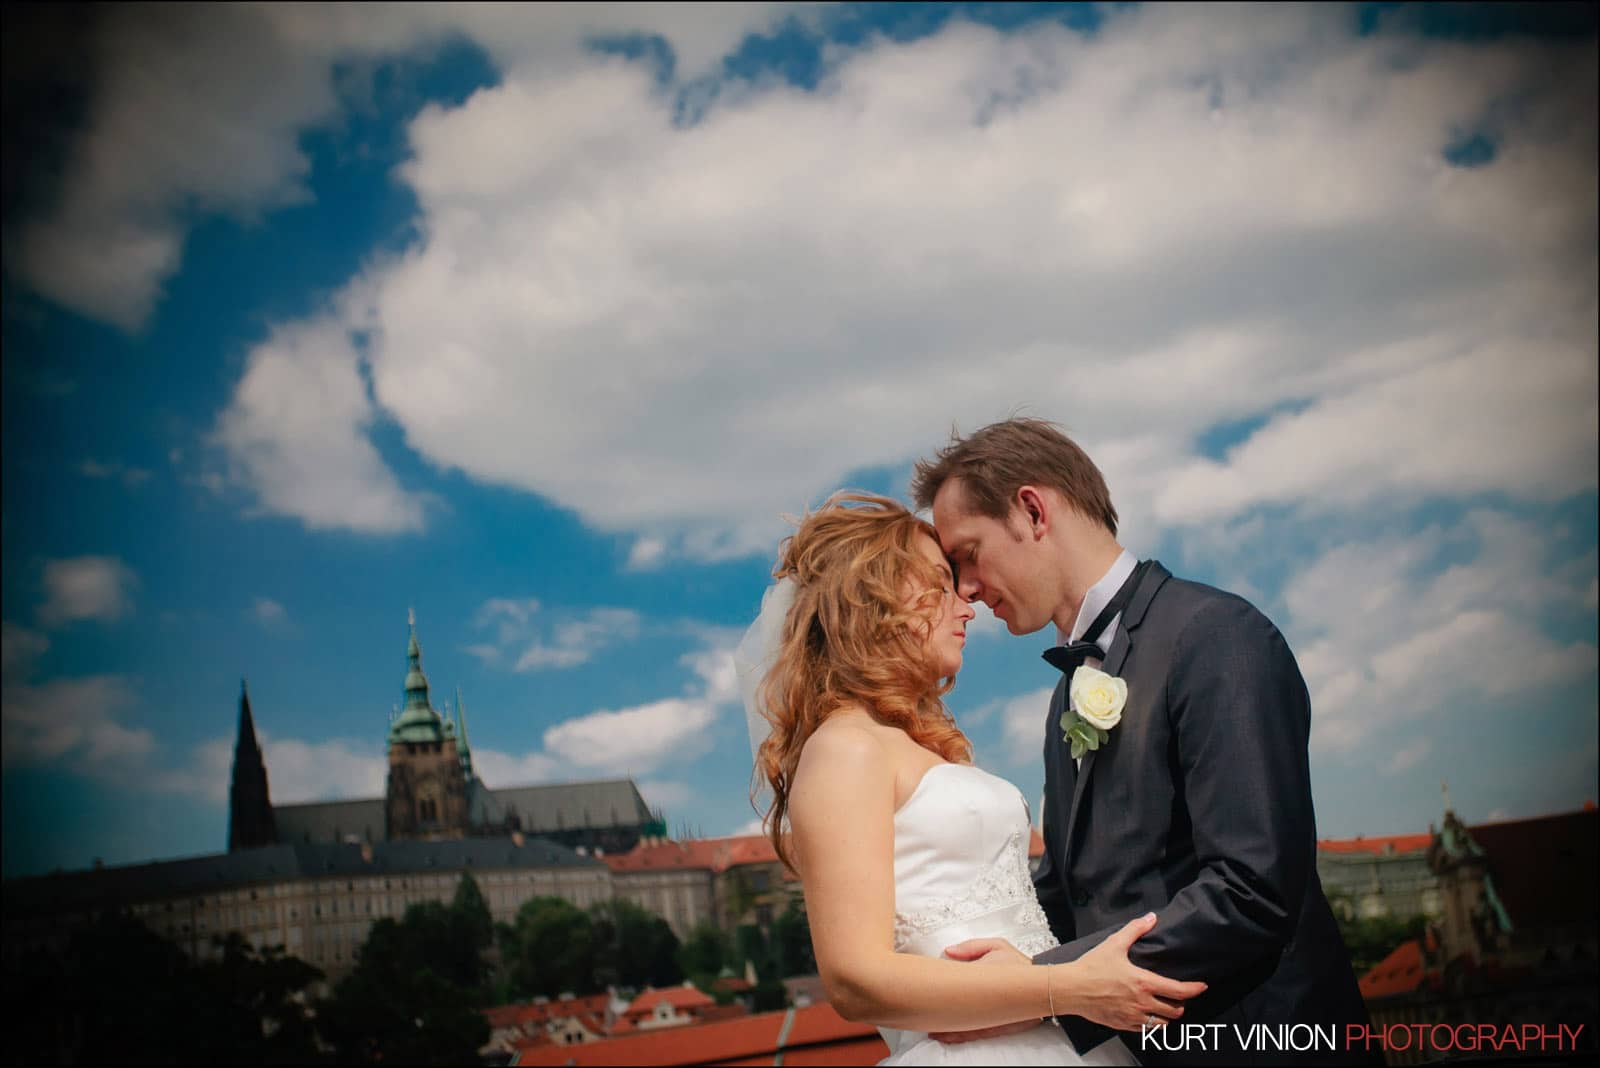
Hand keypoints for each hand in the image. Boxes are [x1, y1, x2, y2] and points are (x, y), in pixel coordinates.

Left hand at [928, 938, 1038, 1044]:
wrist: (1047, 985)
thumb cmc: (1019, 965)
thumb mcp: (997, 947)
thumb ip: (972, 947)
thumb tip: (948, 951)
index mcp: (989, 978)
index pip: (961, 986)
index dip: (943, 993)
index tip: (928, 996)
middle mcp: (994, 1001)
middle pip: (965, 1013)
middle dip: (945, 1020)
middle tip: (926, 1023)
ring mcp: (999, 1017)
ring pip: (971, 1028)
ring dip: (953, 1032)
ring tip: (936, 1034)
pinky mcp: (1004, 1026)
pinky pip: (981, 1034)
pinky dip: (965, 1036)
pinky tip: (952, 1037)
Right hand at [1065, 913, 1207, 1031]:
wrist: (1071, 989)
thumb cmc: (1091, 967)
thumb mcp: (1114, 944)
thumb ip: (1135, 929)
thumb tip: (1151, 918)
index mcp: (1143, 983)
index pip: (1178, 990)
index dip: (1194, 989)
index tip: (1201, 986)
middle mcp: (1142, 1003)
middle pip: (1175, 1011)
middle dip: (1181, 1004)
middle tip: (1179, 997)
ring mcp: (1133, 1017)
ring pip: (1162, 1024)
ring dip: (1167, 1016)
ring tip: (1165, 1007)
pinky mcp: (1123, 1025)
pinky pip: (1145, 1030)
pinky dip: (1151, 1024)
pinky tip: (1147, 1015)